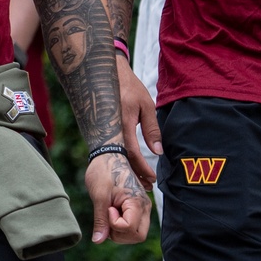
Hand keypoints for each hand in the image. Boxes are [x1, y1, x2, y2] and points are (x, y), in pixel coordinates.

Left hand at [85, 150, 149, 244]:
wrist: (109, 156)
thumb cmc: (104, 172)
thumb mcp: (99, 196)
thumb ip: (100, 220)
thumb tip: (98, 241)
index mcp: (137, 202)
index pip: (129, 229)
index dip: (114, 223)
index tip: (107, 207)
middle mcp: (145, 207)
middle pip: (137, 236)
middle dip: (119, 233)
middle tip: (107, 215)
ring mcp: (142, 208)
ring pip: (136, 235)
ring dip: (119, 231)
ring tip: (109, 212)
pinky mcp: (137, 209)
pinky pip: (132, 227)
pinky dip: (121, 227)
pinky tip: (112, 213)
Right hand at [117, 57, 160, 186]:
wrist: (106, 73)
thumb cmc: (129, 87)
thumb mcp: (146, 105)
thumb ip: (152, 129)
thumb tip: (158, 152)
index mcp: (123, 123)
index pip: (133, 152)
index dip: (143, 168)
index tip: (153, 179)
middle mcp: (111, 130)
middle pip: (123, 159)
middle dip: (135, 175)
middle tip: (147, 187)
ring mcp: (105, 130)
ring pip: (117, 155)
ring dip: (129, 170)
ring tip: (141, 181)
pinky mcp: (103, 130)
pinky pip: (113, 148)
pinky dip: (123, 160)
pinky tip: (131, 167)